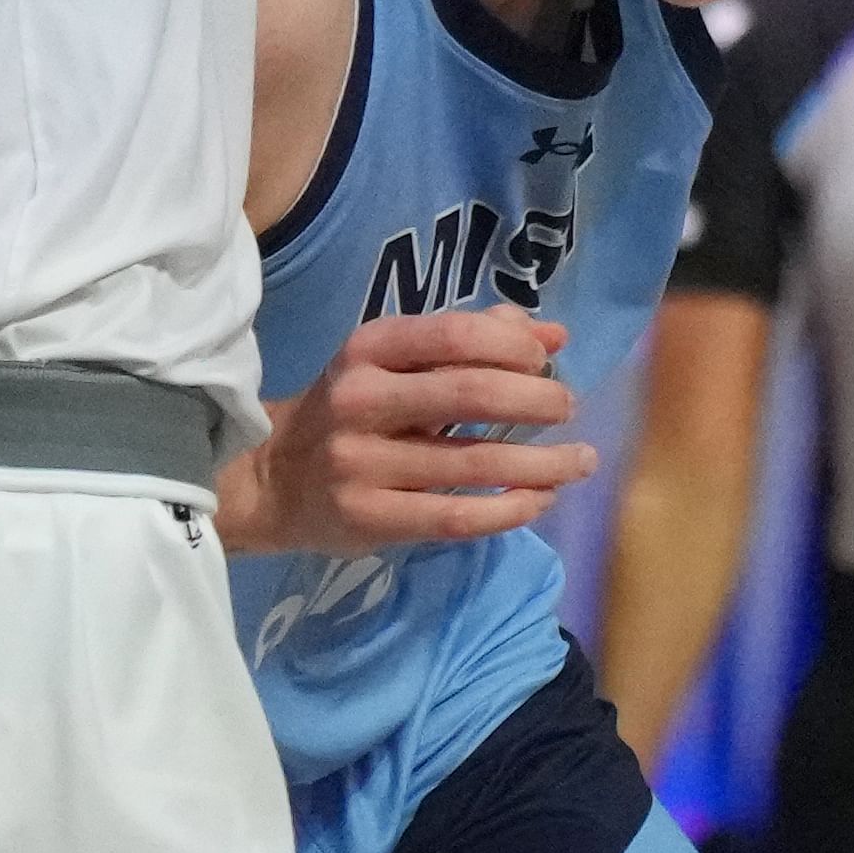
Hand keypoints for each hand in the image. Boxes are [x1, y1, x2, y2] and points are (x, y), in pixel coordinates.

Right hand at [218, 306, 592, 557]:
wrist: (273, 479)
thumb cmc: (353, 410)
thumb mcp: (397, 362)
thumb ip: (473, 341)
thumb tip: (554, 334)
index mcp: (368, 349)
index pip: (453, 334)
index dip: (513, 346)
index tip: (544, 361)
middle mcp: (360, 400)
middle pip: (469, 395)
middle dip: (537, 401)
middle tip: (568, 408)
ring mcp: (361, 463)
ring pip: (473, 464)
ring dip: (542, 463)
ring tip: (580, 461)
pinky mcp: (368, 518)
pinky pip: (456, 518)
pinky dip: (509, 509)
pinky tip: (540, 499)